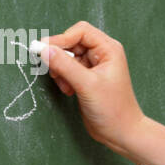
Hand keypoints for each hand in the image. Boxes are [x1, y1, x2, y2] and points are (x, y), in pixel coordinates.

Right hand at [38, 21, 146, 155]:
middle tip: (53, 71)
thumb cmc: (113, 109)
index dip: (61, 39)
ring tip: (65, 85)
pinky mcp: (87, 78)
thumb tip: (44, 50)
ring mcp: (94, 66)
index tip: (43, 49)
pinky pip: (68, 70)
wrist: (121, 133)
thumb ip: (64, 66)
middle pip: (72, 43)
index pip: (80, 32)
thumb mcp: (87, 85)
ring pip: (68, 57)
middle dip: (60, 56)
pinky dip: (63, 78)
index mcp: (108, 49)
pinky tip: (69, 91)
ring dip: (60, 70)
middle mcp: (102, 54)